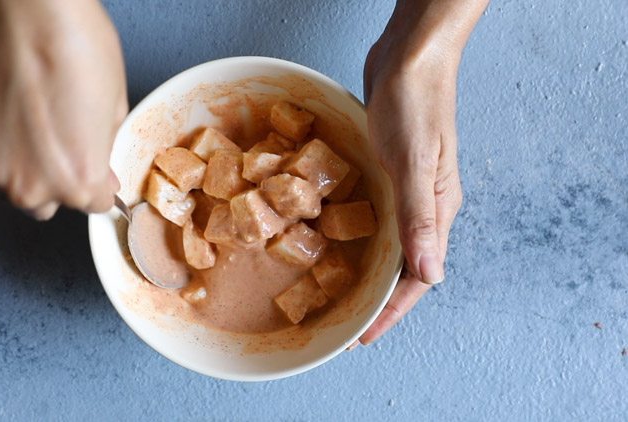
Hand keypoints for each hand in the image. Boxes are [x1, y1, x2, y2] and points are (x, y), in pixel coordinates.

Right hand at [0, 0, 126, 219]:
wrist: (25, 14)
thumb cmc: (76, 48)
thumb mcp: (115, 107)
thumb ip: (103, 150)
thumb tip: (99, 167)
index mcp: (79, 182)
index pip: (93, 203)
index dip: (95, 181)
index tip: (90, 165)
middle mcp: (31, 187)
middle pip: (44, 203)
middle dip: (51, 178)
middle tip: (51, 136)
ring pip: (3, 180)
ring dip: (12, 158)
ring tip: (20, 112)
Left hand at [355, 0, 487, 345]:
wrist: (409, 58)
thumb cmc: (414, 104)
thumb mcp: (412, 163)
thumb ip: (420, 219)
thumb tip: (431, 276)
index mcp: (438, 210)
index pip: (418, 277)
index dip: (391, 311)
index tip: (364, 336)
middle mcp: (425, 206)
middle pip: (404, 268)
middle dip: (380, 300)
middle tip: (348, 324)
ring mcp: (408, 189)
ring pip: (390, 245)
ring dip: (370, 272)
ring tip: (343, 295)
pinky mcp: (391, 172)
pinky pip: (378, 219)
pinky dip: (362, 239)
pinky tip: (341, 242)